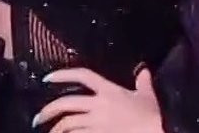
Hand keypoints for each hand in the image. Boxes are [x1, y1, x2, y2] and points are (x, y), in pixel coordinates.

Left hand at [32, 67, 161, 132]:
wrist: (159, 132)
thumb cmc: (154, 118)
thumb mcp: (148, 97)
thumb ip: (143, 84)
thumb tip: (144, 72)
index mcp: (109, 91)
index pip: (82, 76)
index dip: (63, 74)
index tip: (48, 78)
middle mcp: (100, 105)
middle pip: (67, 103)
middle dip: (49, 110)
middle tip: (39, 117)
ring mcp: (97, 123)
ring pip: (68, 124)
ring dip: (56, 130)